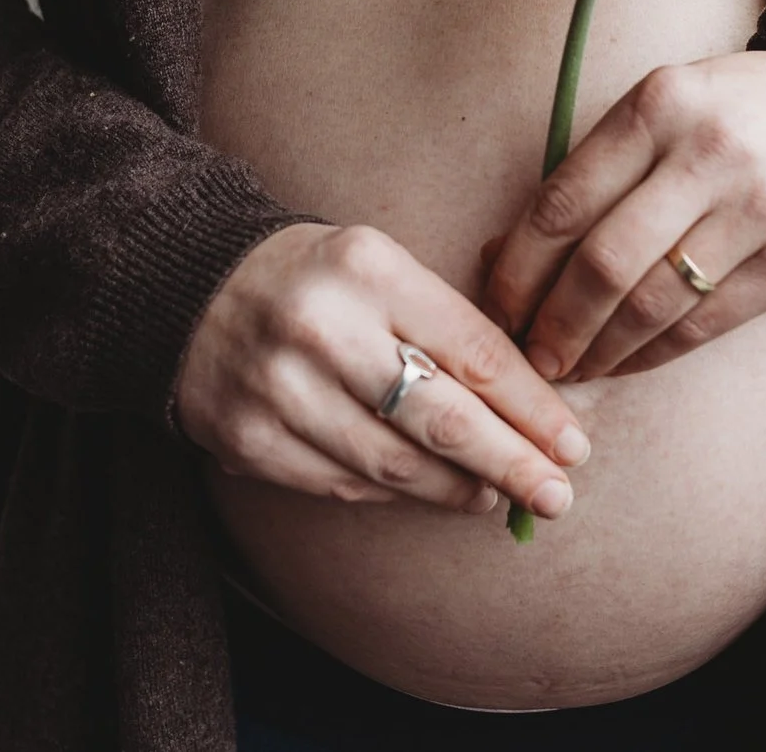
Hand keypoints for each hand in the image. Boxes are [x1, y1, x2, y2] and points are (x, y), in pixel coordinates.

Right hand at [177, 222, 590, 519]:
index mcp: (368, 269)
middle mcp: (322, 329)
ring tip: (500, 497)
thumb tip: (533, 411)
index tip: (573, 444)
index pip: (474, 351)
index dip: (532, 408)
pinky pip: (345, 486)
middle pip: (442, 420)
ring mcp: (280, 391)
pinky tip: (431, 491)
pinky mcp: (249, 442)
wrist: (192, 290)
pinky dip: (397, 494)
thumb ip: (450, 327)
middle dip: (512, 464)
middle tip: (556, 495)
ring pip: (396, 466)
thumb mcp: (384, 269)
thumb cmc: (317, 280)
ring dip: (460, 490)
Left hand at [480, 41, 765, 382]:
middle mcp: (707, 151)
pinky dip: (653, 354)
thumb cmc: (738, 112)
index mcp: (660, 102)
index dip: (518, 268)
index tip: (495, 307)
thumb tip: (502, 253)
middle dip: (553, 323)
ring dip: (599, 350)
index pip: (562, 201)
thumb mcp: (666, 106)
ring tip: (571, 368)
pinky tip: (625, 362)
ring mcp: (758, 208)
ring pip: (652, 303)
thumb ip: (593, 170)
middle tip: (529, 357)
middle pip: (602, 262)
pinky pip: (704, 325)